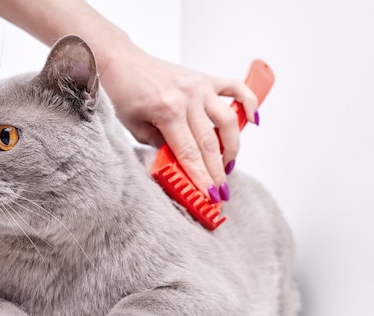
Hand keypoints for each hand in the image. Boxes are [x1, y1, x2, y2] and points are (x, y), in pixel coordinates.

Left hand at [100, 46, 257, 200]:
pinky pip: (236, 88)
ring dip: (232, 146)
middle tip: (221, 191)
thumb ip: (161, 147)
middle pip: (210, 142)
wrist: (120, 61)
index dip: (202, 178)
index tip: (211, 196)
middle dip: (218, 171)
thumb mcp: (135, 129)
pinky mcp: (205, 78)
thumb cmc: (123, 93)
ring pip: (228, 121)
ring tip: (227, 164)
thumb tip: (183, 167)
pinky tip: (253, 120)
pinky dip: (249, 103)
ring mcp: (199, 86)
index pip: (190, 153)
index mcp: (167, 110)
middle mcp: (187, 97)